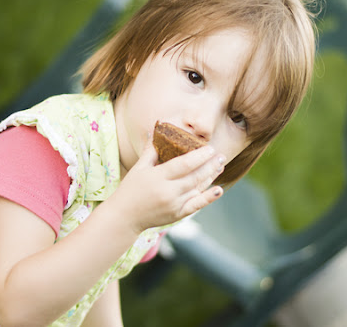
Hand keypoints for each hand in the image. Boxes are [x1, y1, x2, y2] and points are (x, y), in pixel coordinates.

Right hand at [106, 134, 225, 233]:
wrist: (124, 217)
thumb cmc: (130, 189)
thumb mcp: (138, 168)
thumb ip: (150, 150)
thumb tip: (156, 130)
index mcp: (158, 177)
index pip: (184, 164)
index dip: (199, 156)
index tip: (210, 148)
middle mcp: (168, 191)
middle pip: (194, 176)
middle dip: (210, 165)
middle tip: (221, 156)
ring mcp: (174, 204)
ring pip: (197, 189)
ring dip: (211, 177)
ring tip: (220, 166)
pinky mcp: (177, 214)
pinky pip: (196, 205)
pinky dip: (208, 198)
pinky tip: (218, 190)